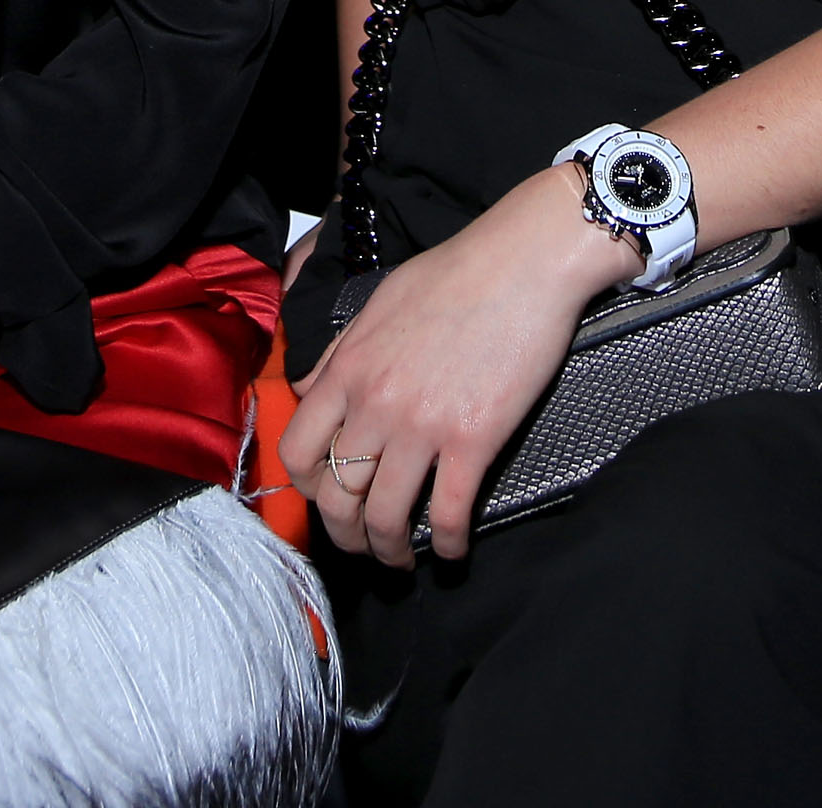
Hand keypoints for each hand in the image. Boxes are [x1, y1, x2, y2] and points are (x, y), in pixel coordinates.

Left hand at [278, 164, 634, 567]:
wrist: (523, 262)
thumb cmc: (456, 273)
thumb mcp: (378, 303)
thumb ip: (339, 352)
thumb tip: (308, 387)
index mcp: (348, 369)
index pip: (298, 450)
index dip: (307, 488)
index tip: (327, 499)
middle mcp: (375, 403)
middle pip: (335, 497)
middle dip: (345, 535)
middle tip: (363, 544)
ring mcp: (423, 425)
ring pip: (385, 517)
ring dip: (390, 551)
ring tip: (403, 559)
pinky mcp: (474, 439)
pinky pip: (450, 513)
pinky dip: (450, 545)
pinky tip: (455, 551)